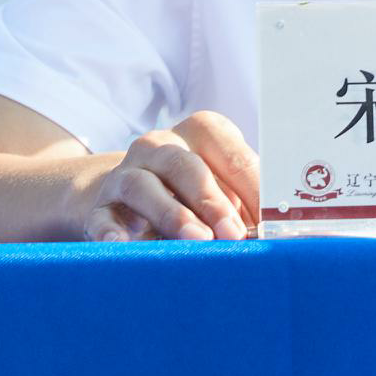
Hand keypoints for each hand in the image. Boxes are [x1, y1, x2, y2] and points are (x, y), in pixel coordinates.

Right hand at [80, 110, 262, 241]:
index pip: (230, 153)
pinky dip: (111, 230)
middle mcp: (160, 146)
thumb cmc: (194, 195)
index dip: (252, 186)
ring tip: (195, 240)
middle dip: (212, 201)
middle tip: (233, 234)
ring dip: (171, 214)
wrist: (129, 199)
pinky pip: (103, 215)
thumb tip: (275, 234)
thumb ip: (245, 204)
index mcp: (201, 133)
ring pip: (143, 186)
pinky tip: (123, 243)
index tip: (271, 219)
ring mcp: (126, 173)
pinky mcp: (100, 206)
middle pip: (184, 166)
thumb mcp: (223, 189)